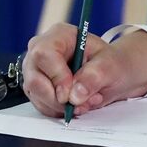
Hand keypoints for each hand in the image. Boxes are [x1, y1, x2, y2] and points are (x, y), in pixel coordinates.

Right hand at [20, 23, 146, 117]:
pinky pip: (41, 105)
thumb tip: (75, 95)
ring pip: (36, 95)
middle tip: (81, 103)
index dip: (56, 77)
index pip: (44, 54)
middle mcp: (42, 50)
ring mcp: (37, 70)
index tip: (70, 95)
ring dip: (61, 106)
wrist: (112, 74)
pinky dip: (59, 110)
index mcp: (59, 35)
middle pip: (34, 78)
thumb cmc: (111, 63)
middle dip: (58, 98)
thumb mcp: (110, 65)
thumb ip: (93, 77)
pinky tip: (77, 104)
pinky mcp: (37, 88)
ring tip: (86, 101)